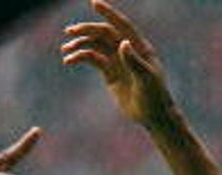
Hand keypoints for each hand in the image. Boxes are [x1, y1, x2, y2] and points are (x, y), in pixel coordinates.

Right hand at [61, 0, 174, 126]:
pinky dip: (80, 57)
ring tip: (66, 50)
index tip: (93, 2)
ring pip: (95, 45)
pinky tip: (69, 60)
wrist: (153, 116)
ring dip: (79, 44)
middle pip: (103, 33)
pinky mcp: (110, 73)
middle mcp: (128, 51)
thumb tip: (123, 43)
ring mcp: (118, 61)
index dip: (108, 13)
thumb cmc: (155, 97)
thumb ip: (134, 61)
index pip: (122, 25)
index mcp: (140, 48)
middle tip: (70, 32)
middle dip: (86, 30)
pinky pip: (92, 59)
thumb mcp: (146, 79)